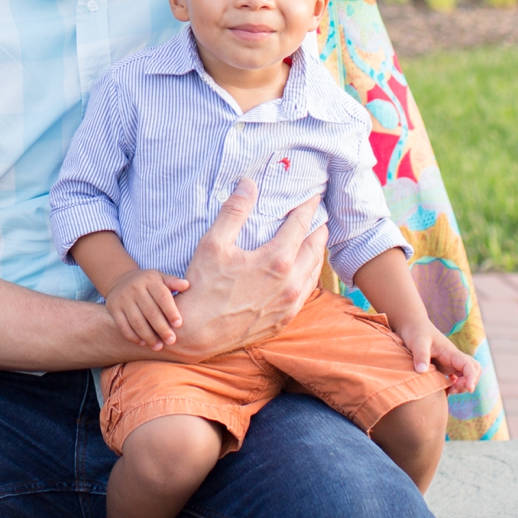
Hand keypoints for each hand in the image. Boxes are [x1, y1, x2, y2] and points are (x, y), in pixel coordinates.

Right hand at [104, 267, 189, 349]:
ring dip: (148, 336)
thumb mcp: (160, 278)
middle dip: (162, 328)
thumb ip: (173, 282)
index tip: (179, 325)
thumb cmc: (148, 283)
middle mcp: (134, 288)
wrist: (121, 280)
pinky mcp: (113, 308)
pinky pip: (123, 325)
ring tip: (158, 346)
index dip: (171, 311)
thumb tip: (187, 285)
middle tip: (171, 341)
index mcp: (150, 279)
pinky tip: (143, 343)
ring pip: (137, 321)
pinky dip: (133, 336)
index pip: (162, 297)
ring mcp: (122, 298)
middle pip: (150, 311)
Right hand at [164, 179, 326, 361]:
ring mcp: (289, 304)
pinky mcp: (284, 320)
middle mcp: (290, 283)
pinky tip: (301, 273)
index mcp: (276, 260)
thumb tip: (248, 184)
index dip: (308, 207)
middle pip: (315, 249)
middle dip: (318, 230)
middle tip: (319, 217)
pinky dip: (308, 277)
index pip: (300, 225)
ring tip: (314, 241)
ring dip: (315, 254)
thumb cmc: (203, 287)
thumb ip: (234, 212)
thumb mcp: (213, 243)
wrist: (198, 333)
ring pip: (313, 273)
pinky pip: (305, 294)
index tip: (313, 195)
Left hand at [394, 317, 480, 393]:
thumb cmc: (415, 332)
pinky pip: (456, 378)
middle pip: (474, 370)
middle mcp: (453, 358)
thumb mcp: (417, 342)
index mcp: (451, 352)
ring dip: (462, 386)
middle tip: (453, 388)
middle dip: (470, 382)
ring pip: (466, 375)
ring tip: (449, 391)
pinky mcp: (443, 367)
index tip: (470, 388)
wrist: (412, 325)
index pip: (469, 365)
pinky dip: (454, 386)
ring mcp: (449, 363)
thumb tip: (422, 371)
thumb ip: (421, 355)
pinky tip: (444, 390)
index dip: (472, 377)